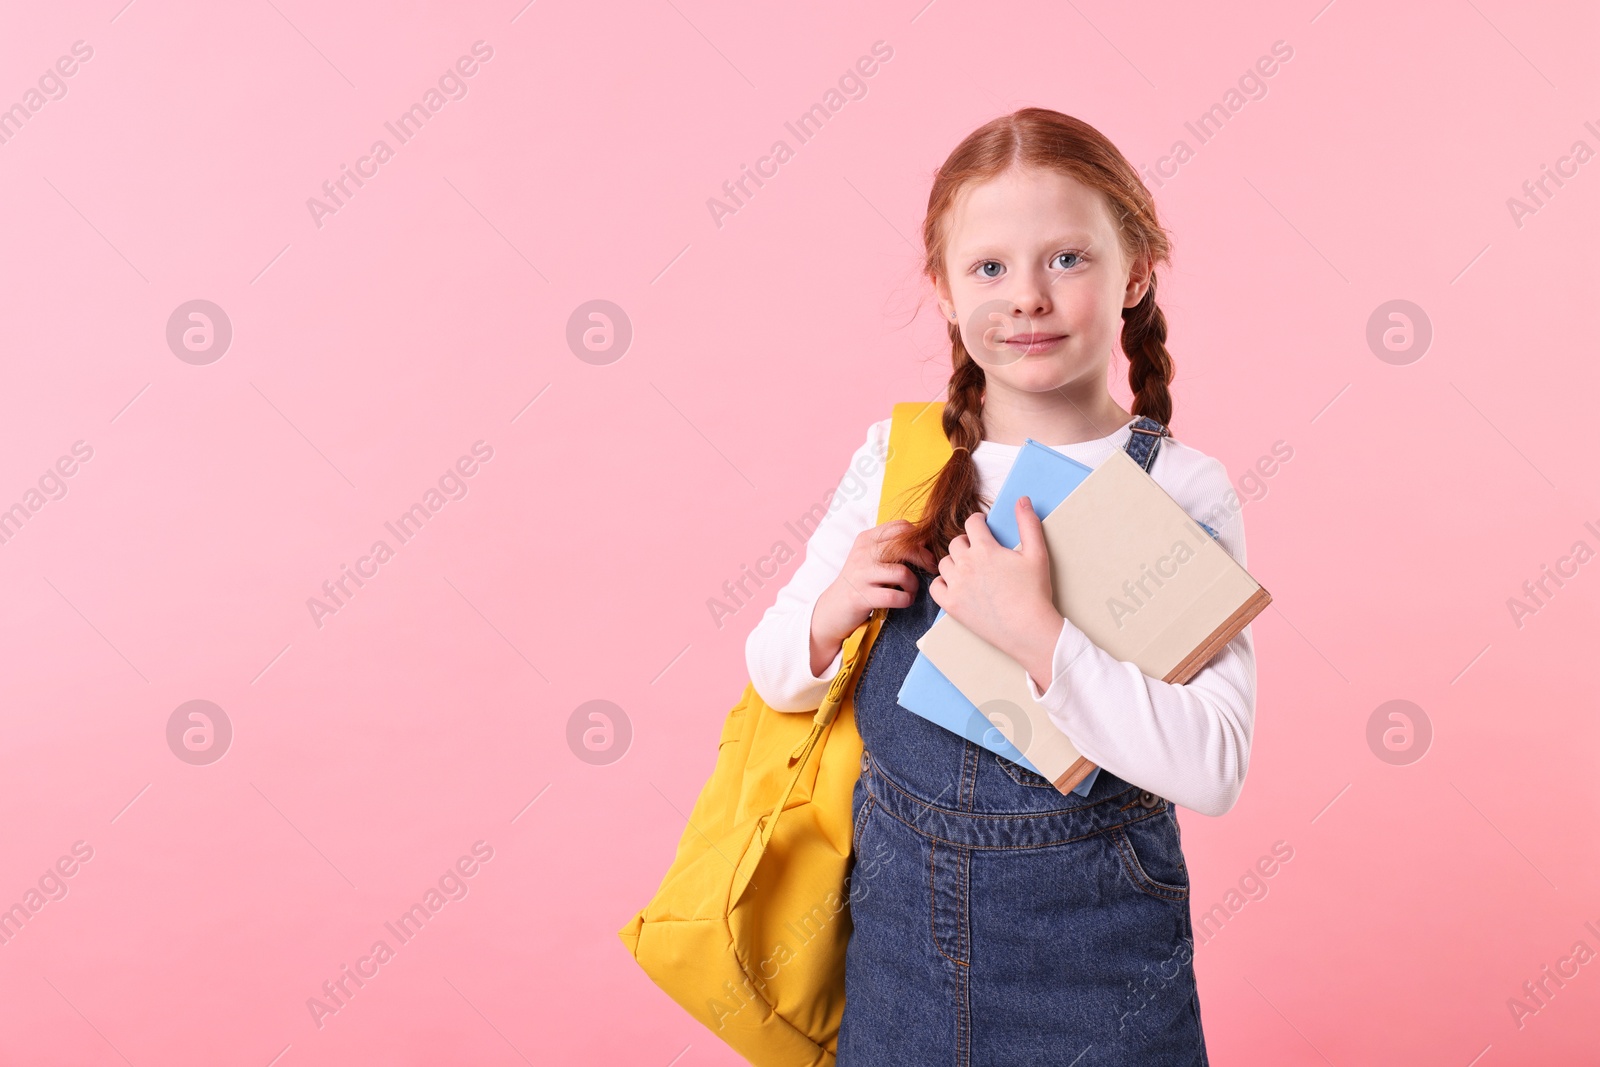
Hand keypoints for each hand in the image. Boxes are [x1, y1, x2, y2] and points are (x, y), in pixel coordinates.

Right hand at [810, 520, 938, 675]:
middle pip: (906, 547)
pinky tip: (905, 601)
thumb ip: (892, 547)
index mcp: (867, 538)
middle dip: (925, 559)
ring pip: (903, 573)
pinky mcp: (861, 596)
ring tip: (912, 590)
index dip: (920, 538)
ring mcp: (861, 574)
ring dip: (914, 584)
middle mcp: (863, 553)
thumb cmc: (860, 582)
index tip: (926, 552)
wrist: (834, 607)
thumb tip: (926, 544)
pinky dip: (906, 600)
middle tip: (931, 570)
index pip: (901, 526)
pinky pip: (895, 596)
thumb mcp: (870, 557)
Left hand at [928, 496, 1064, 690]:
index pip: (972, 523)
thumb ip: (1028, 524)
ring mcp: (956, 586)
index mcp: (985, 549)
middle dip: (966, 542)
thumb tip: (1022, 499)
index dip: (978, 521)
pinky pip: (936, 587)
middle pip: (956, 543)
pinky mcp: (951, 605)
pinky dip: (943, 583)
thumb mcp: (1037, 554)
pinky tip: (957, 585)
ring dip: (955, 562)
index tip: (982, 525)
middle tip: (979, 551)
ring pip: (944, 563)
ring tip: (969, 569)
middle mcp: (966, 564)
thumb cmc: (1035, 592)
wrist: (1028, 630)